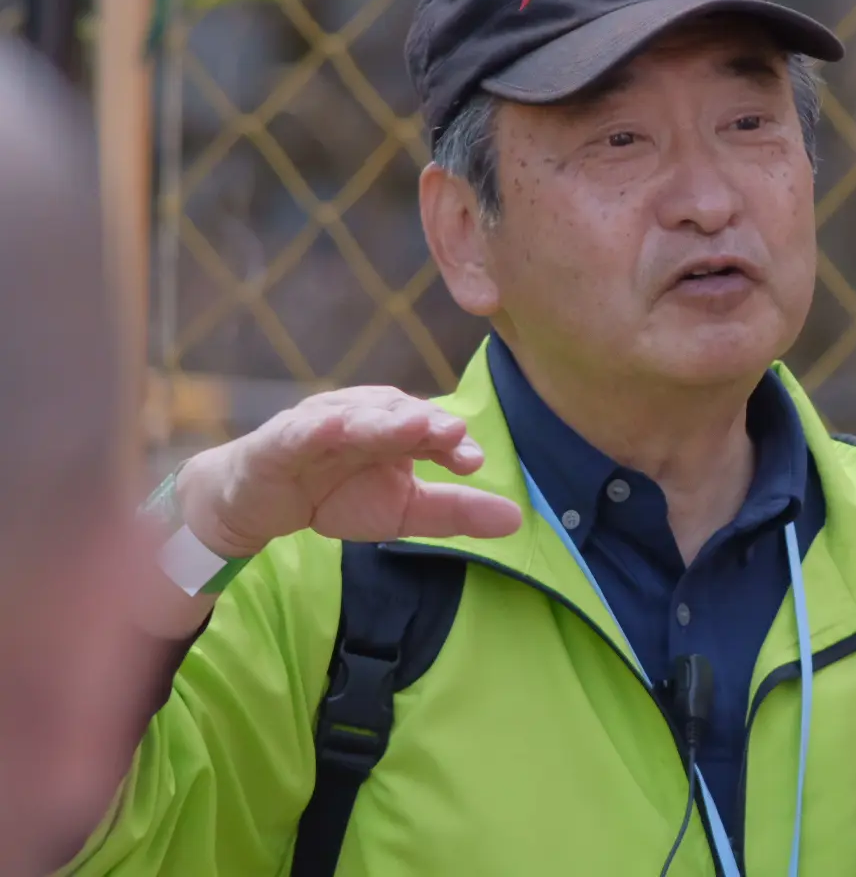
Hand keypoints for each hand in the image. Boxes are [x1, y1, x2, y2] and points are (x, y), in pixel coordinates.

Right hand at [175, 386, 523, 559]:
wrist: (258, 504)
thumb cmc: (337, 495)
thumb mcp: (404, 511)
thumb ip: (456, 512)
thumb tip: (519, 519)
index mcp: (397, 428)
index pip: (431, 431)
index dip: (451, 444)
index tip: (473, 463)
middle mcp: (364, 416)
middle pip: (398, 414)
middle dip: (425, 422)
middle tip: (451, 432)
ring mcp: (321, 423)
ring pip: (354, 417)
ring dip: (381, 419)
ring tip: (410, 424)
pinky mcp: (280, 441)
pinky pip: (299, 432)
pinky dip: (315, 428)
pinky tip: (333, 427)